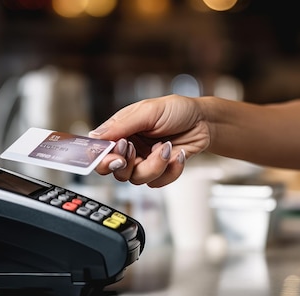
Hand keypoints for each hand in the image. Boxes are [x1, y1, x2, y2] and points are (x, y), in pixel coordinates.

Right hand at [89, 94, 210, 186]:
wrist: (205, 121)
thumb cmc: (177, 110)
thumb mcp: (148, 111)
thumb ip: (121, 125)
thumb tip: (95, 136)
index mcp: (121, 131)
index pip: (100, 151)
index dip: (102, 158)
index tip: (114, 156)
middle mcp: (130, 148)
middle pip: (115, 171)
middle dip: (126, 165)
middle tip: (135, 151)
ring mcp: (145, 161)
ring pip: (137, 179)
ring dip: (154, 165)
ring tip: (166, 147)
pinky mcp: (161, 170)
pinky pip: (157, 182)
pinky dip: (170, 170)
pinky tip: (178, 154)